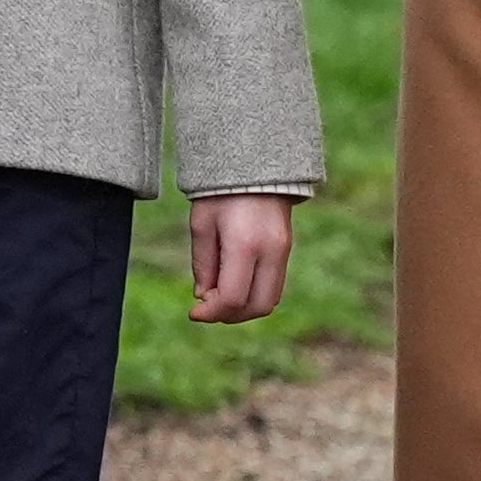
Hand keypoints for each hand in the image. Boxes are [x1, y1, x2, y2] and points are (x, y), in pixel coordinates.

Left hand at [189, 193, 294, 322]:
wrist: (254, 165)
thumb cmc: (220, 192)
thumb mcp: (202, 225)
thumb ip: (202, 264)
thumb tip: (204, 297)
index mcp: (244, 244)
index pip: (233, 297)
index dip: (212, 313)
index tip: (194, 313)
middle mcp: (270, 252)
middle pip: (257, 306)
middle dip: (230, 315)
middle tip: (207, 308)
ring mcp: (283, 251)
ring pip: (270, 300)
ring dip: (244, 308)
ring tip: (219, 297)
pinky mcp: (286, 248)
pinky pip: (275, 285)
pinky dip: (255, 295)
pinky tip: (235, 285)